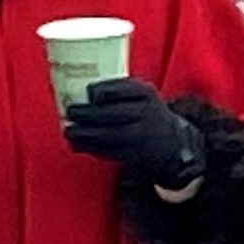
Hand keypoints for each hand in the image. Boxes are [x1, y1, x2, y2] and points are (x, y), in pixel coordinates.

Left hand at [62, 75, 206, 189]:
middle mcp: (149, 114)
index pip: (125, 89)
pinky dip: (92, 148)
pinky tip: (78, 145)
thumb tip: (76, 93)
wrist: (173, 141)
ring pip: (112, 135)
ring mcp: (144, 136)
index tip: (88, 93)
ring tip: (69, 132)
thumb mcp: (139, 95)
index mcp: (147, 95)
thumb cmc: (145, 112)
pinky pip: (112, 152)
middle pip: (116, 114)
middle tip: (71, 112)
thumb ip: (115, 91)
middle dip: (89, 114)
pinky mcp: (137, 154)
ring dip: (85, 135)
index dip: (104, 91)